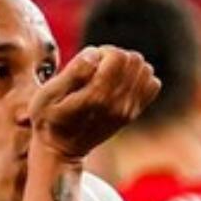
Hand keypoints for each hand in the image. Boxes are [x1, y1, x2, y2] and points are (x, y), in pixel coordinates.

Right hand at [30, 45, 160, 160]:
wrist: (61, 149)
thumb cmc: (49, 119)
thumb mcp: (47, 95)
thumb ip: (72, 73)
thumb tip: (94, 54)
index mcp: (97, 97)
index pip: (118, 56)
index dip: (103, 52)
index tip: (88, 64)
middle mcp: (117, 105)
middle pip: (134, 60)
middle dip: (116, 57)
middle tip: (97, 70)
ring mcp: (128, 111)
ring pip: (146, 70)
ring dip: (128, 67)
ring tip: (108, 76)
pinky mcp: (133, 113)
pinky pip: (152, 85)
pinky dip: (140, 79)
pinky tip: (121, 84)